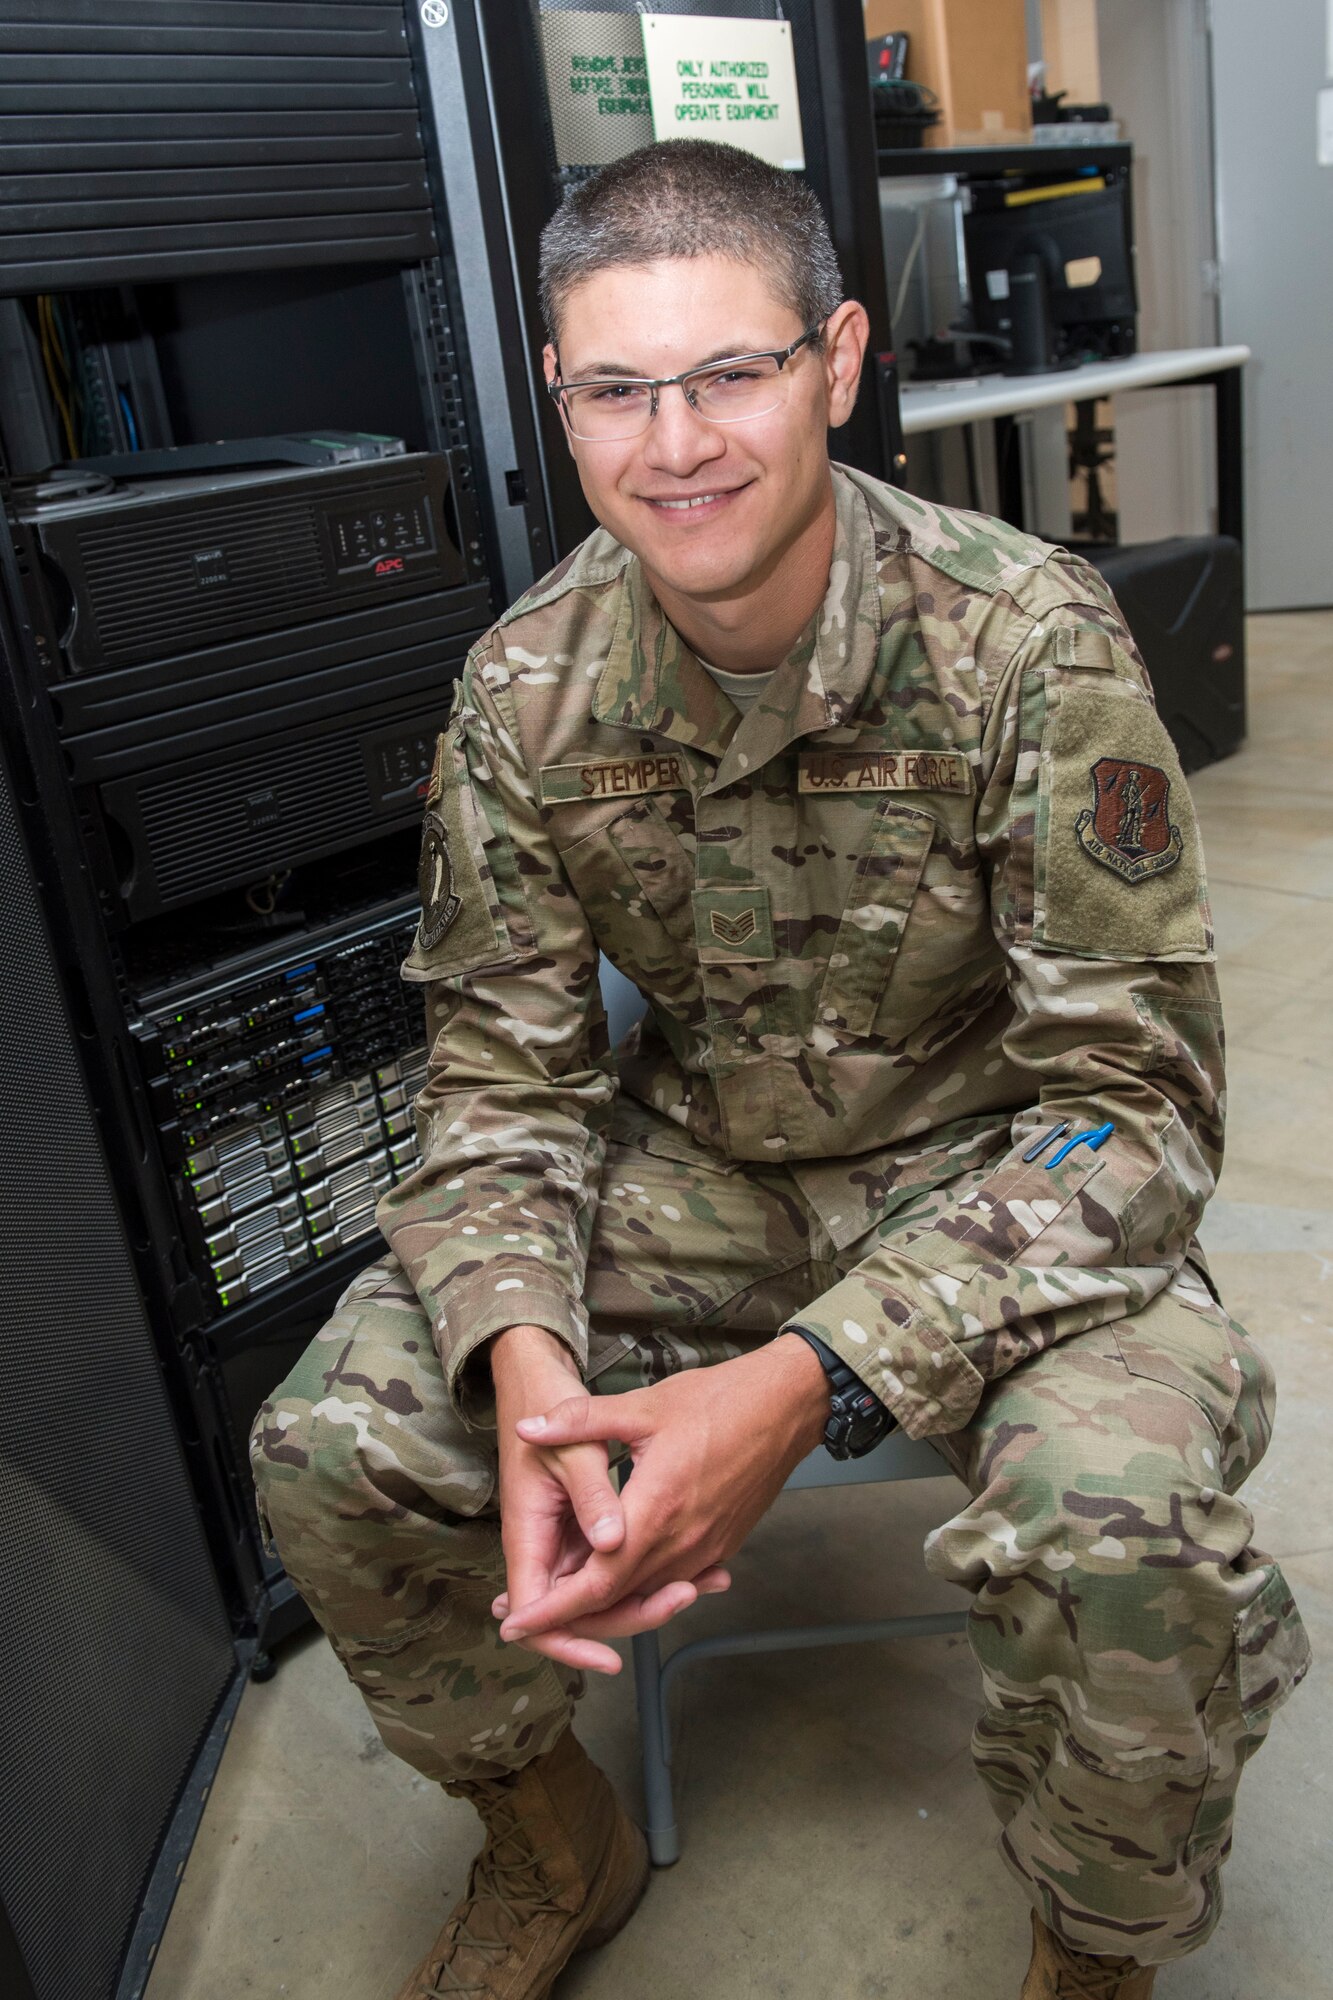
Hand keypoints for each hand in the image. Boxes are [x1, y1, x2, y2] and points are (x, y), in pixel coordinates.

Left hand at [491, 1326, 729, 1676]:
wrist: (786, 1407)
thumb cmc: (718, 1403)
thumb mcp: (642, 1406)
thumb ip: (580, 1420)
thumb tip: (529, 1427)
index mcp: (654, 1513)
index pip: (595, 1584)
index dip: (553, 1609)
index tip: (516, 1622)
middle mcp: (681, 1544)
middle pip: (618, 1600)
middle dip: (570, 1616)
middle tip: (529, 1619)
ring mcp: (706, 1550)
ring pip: (647, 1595)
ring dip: (607, 1605)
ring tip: (566, 1605)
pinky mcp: (722, 1546)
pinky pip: (675, 1580)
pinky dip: (643, 1590)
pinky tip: (623, 1583)